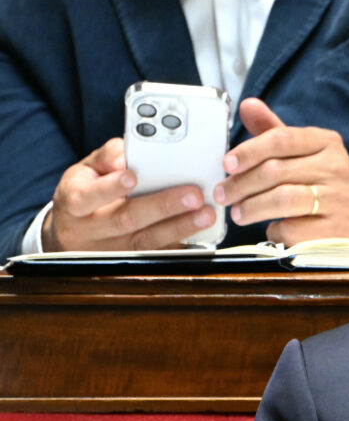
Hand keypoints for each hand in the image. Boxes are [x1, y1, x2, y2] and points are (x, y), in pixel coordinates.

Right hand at [42, 138, 216, 250]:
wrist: (71, 233)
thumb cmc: (86, 191)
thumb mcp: (86, 170)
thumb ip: (107, 157)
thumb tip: (124, 156)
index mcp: (74, 202)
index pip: (88, 196)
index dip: (110, 188)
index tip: (133, 176)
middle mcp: (89, 231)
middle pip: (126, 220)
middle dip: (162, 207)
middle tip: (193, 195)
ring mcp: (110, 251)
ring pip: (145, 243)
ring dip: (180, 228)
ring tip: (206, 215)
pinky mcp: (130, 263)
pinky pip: (157, 257)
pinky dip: (181, 246)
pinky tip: (201, 235)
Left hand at [214, 98, 348, 245]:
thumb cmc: (323, 183)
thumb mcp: (305, 153)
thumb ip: (275, 131)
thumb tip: (248, 105)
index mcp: (327, 143)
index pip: (283, 139)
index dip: (250, 150)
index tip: (227, 164)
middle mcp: (336, 168)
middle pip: (277, 171)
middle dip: (241, 184)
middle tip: (223, 195)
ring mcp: (338, 200)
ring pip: (282, 199)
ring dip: (252, 208)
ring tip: (238, 213)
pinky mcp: (333, 230)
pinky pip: (292, 228)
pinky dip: (275, 230)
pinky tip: (272, 228)